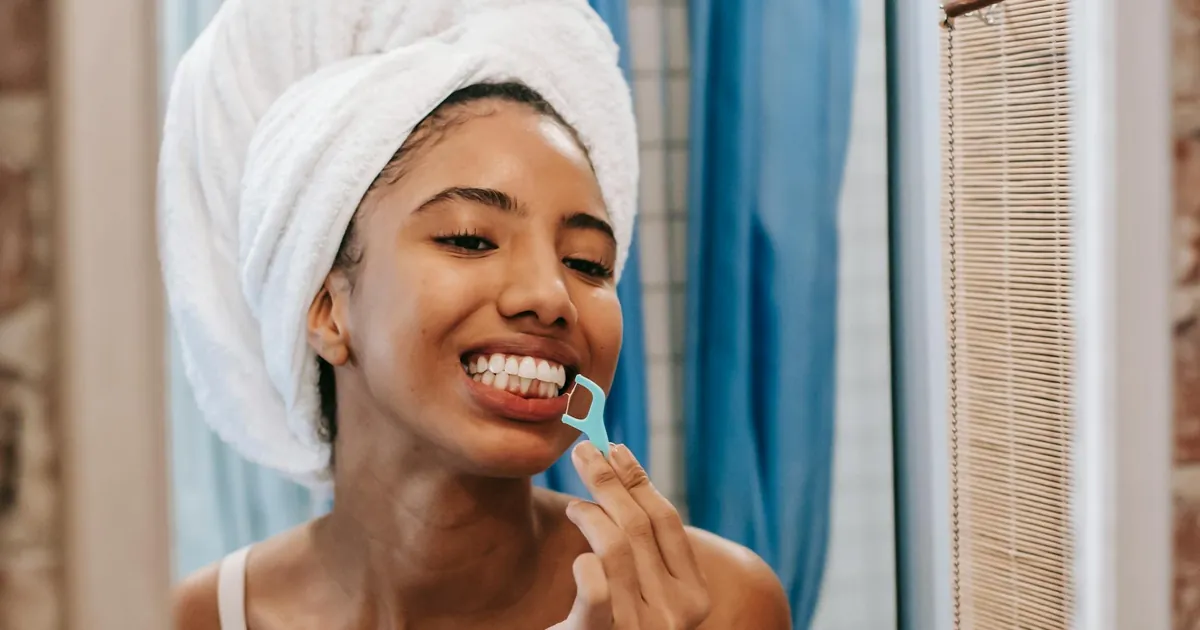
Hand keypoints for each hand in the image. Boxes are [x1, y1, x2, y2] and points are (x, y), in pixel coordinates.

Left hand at [549, 442, 710, 628]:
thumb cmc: (621, 627)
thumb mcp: (645, 591)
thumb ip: (645, 548)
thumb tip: (621, 467)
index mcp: (695, 598)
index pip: (667, 521)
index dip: (639, 480)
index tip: (615, 448)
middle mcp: (675, 615)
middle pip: (639, 527)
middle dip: (608, 481)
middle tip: (582, 451)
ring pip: (616, 549)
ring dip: (591, 515)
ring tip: (576, 508)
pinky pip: (597, 593)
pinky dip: (586, 566)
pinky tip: (579, 558)